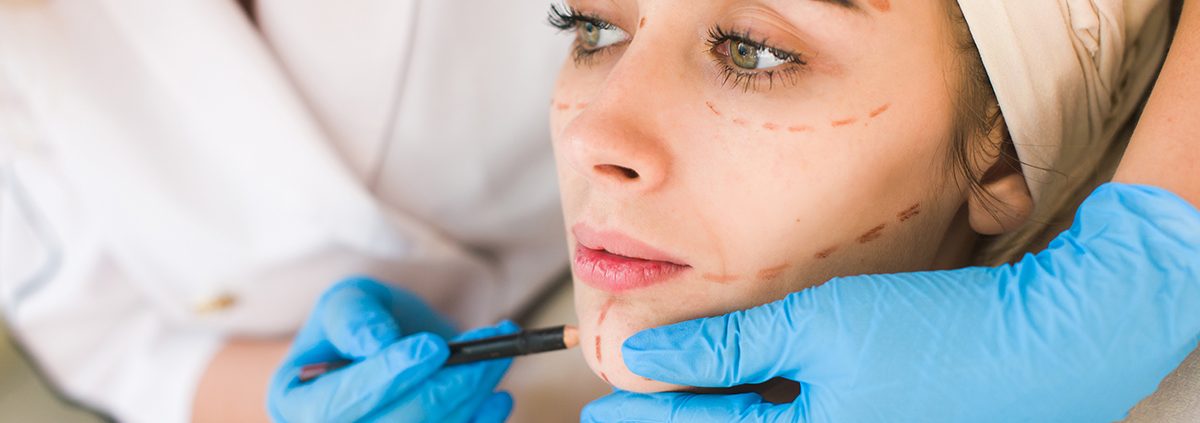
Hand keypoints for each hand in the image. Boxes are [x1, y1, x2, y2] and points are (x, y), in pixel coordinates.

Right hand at [268, 277, 515, 422]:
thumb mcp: (349, 300)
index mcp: (296, 403)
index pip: (339, 405)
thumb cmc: (365, 320)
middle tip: (485, 349)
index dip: (386, 378)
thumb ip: (354, 317)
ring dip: (471, 396)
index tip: (431, 347)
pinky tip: (496, 395)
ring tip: (496, 356)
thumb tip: (377, 343)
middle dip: (445, 387)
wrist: (398, 343)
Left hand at [584, 183, 1199, 421]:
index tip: (596, 410)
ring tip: (678, 390)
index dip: (646, 418)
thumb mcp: (821, 327)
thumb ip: (729, 344)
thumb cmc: (939, 337)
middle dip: (681, 418)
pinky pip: (808, 418)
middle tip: (618, 414)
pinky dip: (771, 402)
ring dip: (725, 407)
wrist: (1053, 344)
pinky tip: (753, 384)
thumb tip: (646, 356)